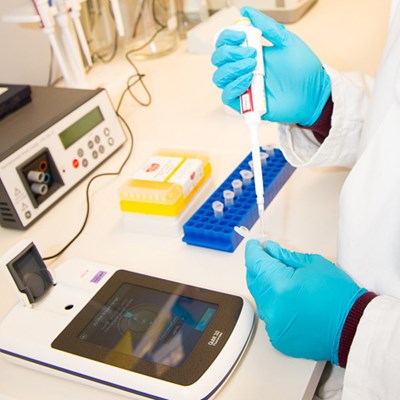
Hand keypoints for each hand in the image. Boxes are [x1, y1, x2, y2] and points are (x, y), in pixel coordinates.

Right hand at [212, 6, 330, 125]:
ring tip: (253, 66)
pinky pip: (227, 96)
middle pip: (218, 59)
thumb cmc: (303, 69)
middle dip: (230, 52)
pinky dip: (234, 86)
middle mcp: (242, 69)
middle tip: (251, 53)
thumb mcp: (287, 42)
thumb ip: (268, 27)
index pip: (225, 43)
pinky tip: (249, 80)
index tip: (242, 35)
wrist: (312, 93)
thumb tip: (247, 12)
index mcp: (249, 52)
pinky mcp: (245, 103)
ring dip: (232, 68)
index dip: (227, 37)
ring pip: (219, 77)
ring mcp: (242, 86)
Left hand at [245, 240, 365, 363]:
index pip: (254, 262)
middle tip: (270, 259)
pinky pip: (268, 315)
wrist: (353, 328)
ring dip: (266, 286)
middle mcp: (271, 307)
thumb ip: (285, 256)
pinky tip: (289, 301)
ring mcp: (273, 325)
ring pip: (259, 298)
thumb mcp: (313, 264)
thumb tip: (270, 250)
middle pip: (253, 279)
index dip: (253, 250)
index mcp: (279, 285)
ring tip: (284, 281)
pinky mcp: (277, 338)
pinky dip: (274, 305)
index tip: (255, 245)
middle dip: (259, 266)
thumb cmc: (339, 296)